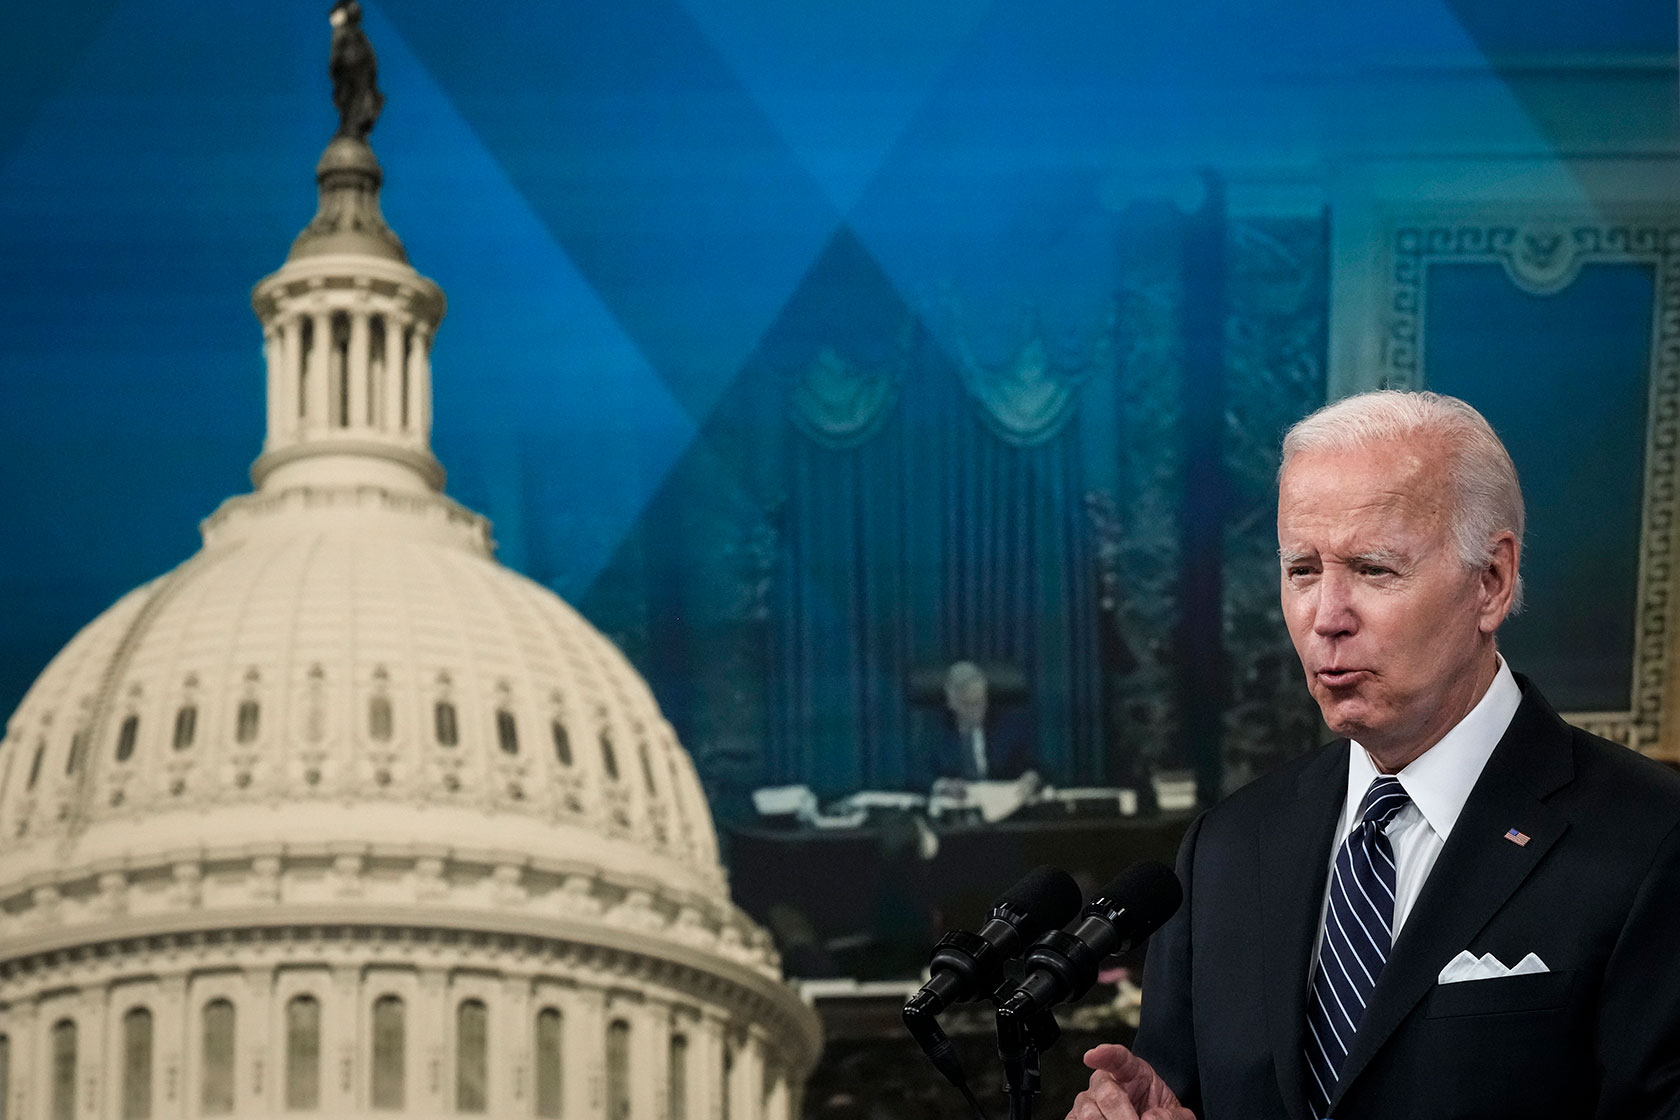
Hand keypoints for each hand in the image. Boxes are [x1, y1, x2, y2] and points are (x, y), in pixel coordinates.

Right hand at [1065, 1044, 1195, 1119]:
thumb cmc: (1161, 1118)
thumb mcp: (1177, 1116)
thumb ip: (1172, 1116)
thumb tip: (1150, 1119)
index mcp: (1131, 1072)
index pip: (1118, 1058)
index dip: (1106, 1054)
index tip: (1093, 1055)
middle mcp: (1105, 1082)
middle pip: (1105, 1092)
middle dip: (1121, 1116)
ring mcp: (1088, 1101)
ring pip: (1087, 1111)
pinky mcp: (1077, 1118)